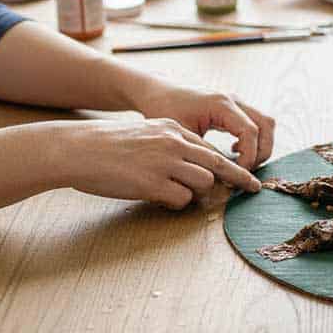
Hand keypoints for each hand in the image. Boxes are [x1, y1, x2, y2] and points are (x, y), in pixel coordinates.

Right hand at [61, 118, 261, 208]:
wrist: (78, 149)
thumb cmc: (107, 144)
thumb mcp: (145, 133)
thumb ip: (169, 145)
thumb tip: (190, 166)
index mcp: (172, 129)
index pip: (210, 149)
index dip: (228, 164)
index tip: (245, 175)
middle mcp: (174, 144)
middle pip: (218, 164)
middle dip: (238, 178)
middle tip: (253, 189)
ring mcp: (165, 163)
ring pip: (203, 182)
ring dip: (196, 193)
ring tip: (177, 193)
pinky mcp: (152, 183)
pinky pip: (181, 199)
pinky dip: (176, 203)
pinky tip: (160, 199)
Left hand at [133, 82, 274, 170]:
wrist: (157, 92)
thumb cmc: (163, 111)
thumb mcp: (181, 135)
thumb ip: (203, 153)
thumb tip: (220, 177)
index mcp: (221, 104)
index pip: (250, 131)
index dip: (249, 156)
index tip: (236, 174)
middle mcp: (233, 99)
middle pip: (266, 124)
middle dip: (262, 152)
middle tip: (245, 171)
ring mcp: (236, 101)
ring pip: (265, 122)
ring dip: (261, 145)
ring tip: (242, 162)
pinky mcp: (234, 107)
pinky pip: (256, 122)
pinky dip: (254, 139)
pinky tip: (234, 151)